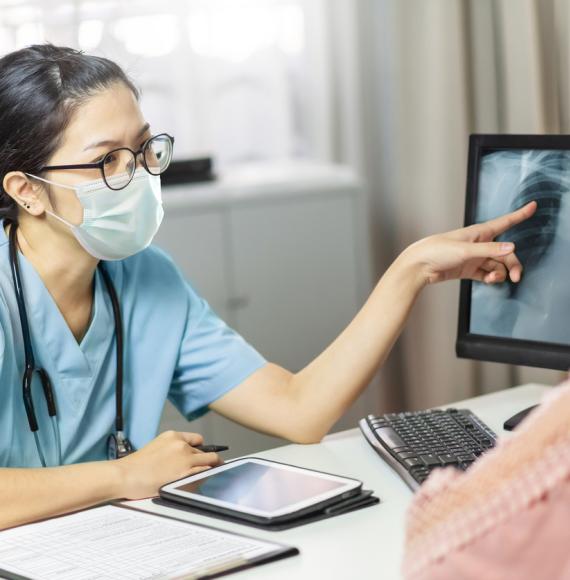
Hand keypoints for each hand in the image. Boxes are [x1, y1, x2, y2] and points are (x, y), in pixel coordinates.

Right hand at [115, 430, 221, 499]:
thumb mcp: (156, 447)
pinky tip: (204, 482)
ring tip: (213, 475)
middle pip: (206, 452)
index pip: (198, 440)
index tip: (205, 455)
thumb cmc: (136, 465)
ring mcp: (185, 460)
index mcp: (173, 436)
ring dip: (211, 469)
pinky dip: (206, 477)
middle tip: (215, 466)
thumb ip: (172, 450)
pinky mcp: (184, 474)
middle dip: (211, 460)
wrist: (124, 475)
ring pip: (209, 462)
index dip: (202, 449)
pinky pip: (204, 474)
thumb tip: (184, 458)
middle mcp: (181, 445)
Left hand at [402, 201, 536, 285]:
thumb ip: (489, 250)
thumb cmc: (437, 251)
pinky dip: (491, 278)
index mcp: (479, 232)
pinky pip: (487, 273)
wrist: (419, 266)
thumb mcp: (465, 250)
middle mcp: (479, 244)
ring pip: (497, 265)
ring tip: (493, 279)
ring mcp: (474, 257)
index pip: (505, 222)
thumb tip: (511, 248)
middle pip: (505, 253)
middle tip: (516, 277)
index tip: (533, 206)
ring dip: (500, 273)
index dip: (520, 215)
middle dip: (512, 264)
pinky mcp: (468, 269)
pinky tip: (490, 281)